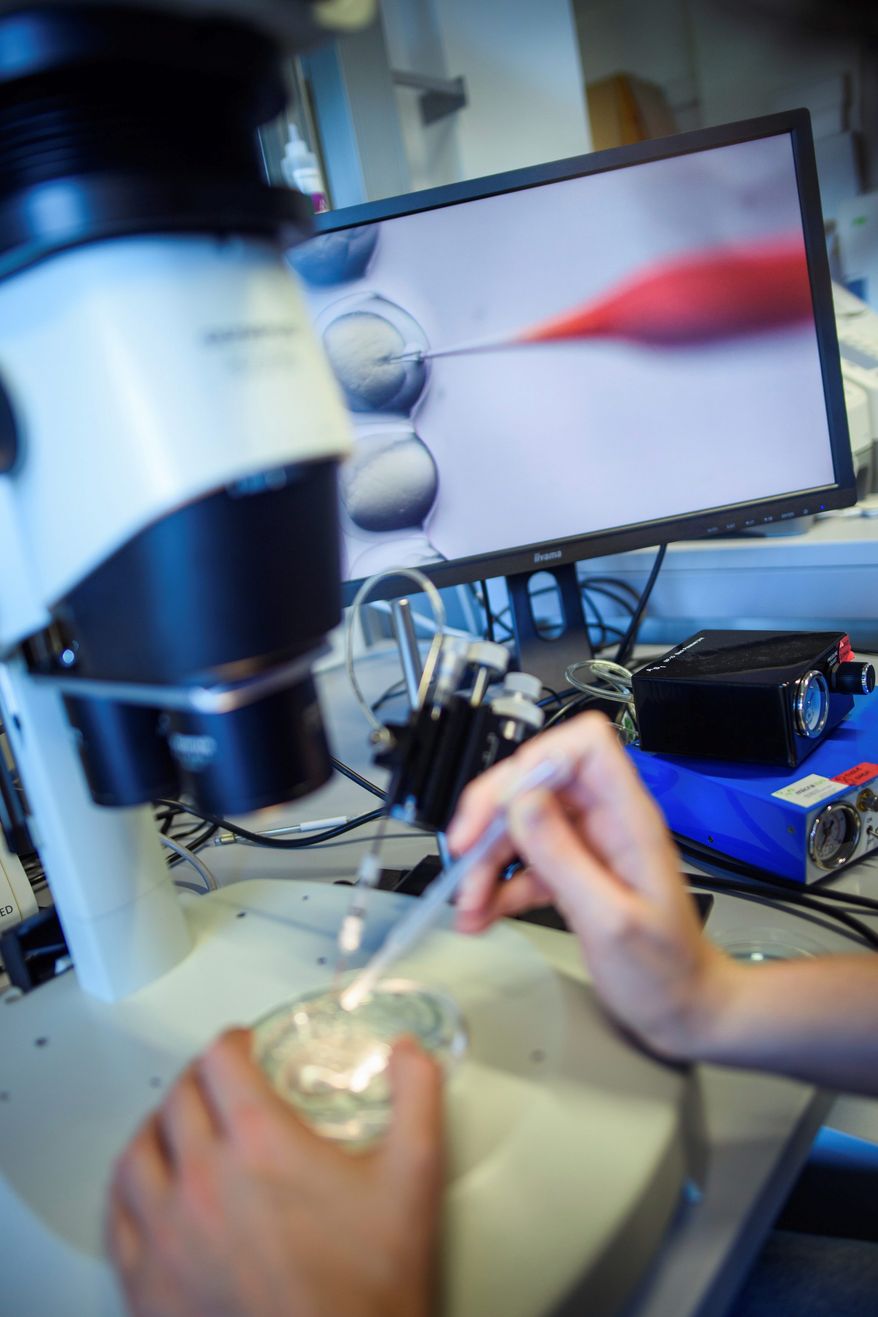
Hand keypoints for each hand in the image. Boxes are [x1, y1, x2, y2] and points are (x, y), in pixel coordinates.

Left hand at [107, 1030, 442, 1316]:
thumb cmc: (367, 1289)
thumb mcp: (412, 1181)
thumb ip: (417, 1100)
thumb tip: (410, 1052)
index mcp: (260, 1143)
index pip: (220, 1060)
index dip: (234, 1043)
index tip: (245, 1048)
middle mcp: (203, 1178)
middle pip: (179, 1098)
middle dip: (201, 1080)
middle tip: (221, 1085)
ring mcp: (166, 1234)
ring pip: (138, 1152)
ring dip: (158, 1128)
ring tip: (178, 1128)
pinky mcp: (146, 1283)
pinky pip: (118, 1216)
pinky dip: (130, 1190)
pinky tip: (147, 1190)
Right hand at [447, 711, 735, 1059]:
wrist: (685, 1012)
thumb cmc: (667, 973)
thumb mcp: (610, 919)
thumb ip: (563, 858)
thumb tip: (522, 802)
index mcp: (628, 818)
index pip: (586, 745)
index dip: (538, 758)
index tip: (503, 802)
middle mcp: (605, 822)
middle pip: (537, 782)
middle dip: (493, 814)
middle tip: (462, 849)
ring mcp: (587, 847)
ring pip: (521, 825)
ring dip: (485, 860)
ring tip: (466, 903)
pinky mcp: (572, 874)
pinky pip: (523, 864)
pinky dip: (495, 887)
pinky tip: (480, 916)